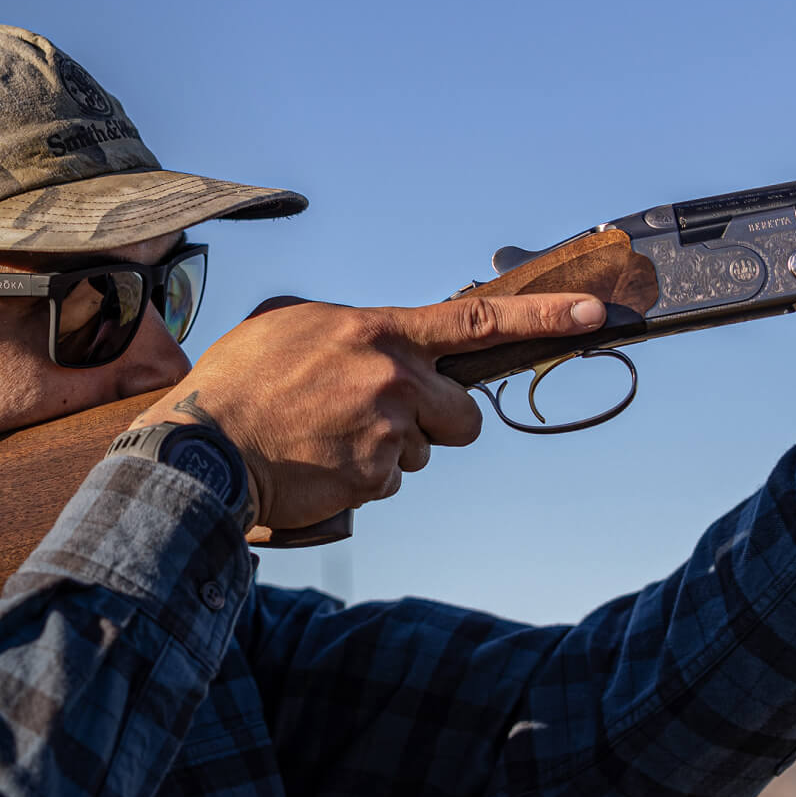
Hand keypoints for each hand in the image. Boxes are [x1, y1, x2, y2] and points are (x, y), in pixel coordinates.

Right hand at [132, 293, 608, 528]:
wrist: (199, 449)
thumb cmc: (236, 384)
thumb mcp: (290, 326)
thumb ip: (348, 329)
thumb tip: (373, 345)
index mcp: (377, 331)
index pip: (477, 320)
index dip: (544, 316)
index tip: (595, 311)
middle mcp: (392, 377)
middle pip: (461, 414)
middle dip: (434, 423)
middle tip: (377, 421)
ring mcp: (386, 431)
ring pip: (422, 452)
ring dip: (388, 452)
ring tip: (326, 440)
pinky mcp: (373, 478)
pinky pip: (389, 484)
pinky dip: (358, 480)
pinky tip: (316, 466)